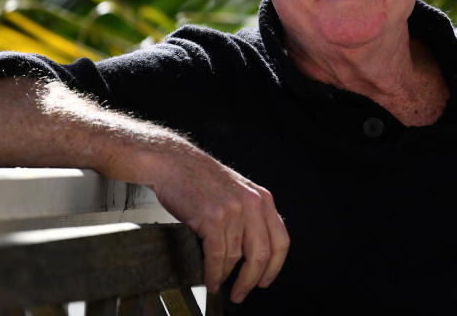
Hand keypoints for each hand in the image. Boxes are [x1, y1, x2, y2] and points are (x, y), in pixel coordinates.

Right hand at [144, 146, 289, 303]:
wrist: (175, 164)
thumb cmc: (201, 180)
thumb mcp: (237, 192)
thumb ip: (250, 216)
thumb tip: (253, 253)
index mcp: (262, 199)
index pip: (281, 241)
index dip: (274, 267)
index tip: (265, 281)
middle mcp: (252, 204)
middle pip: (262, 254)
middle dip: (251, 280)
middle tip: (242, 293)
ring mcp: (233, 210)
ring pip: (236, 257)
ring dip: (226, 277)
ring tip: (218, 284)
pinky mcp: (213, 217)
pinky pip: (217, 256)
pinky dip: (213, 273)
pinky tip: (210, 279)